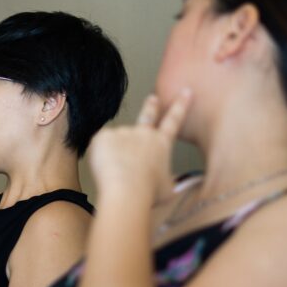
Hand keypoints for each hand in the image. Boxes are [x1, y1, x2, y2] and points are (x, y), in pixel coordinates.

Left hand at [89, 89, 191, 204]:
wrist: (127, 191)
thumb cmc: (148, 194)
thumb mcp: (168, 189)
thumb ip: (169, 181)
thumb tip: (172, 184)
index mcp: (161, 144)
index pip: (174, 120)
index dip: (180, 105)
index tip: (185, 92)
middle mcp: (144, 134)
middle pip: (147, 116)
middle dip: (151, 106)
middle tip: (152, 98)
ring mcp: (123, 133)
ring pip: (116, 143)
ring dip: (115, 155)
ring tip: (117, 174)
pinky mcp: (104, 136)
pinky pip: (100, 146)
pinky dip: (100, 157)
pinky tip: (106, 168)